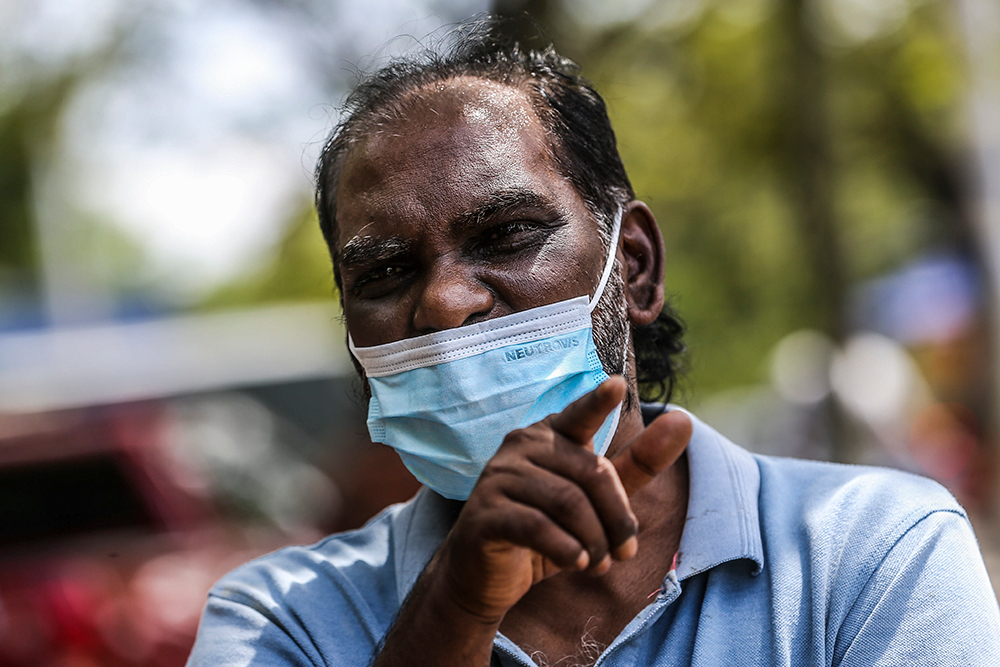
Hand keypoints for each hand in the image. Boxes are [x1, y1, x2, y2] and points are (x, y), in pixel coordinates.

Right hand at [430, 376, 691, 623]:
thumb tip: (684, 420)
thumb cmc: (547, 530)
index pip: (579, 415)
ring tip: (599, 563)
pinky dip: (566, 549)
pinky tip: (577, 563)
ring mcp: (499, 477)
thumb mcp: (597, 500)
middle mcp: (522, 446)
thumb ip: (638, 463)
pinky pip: (536, 526)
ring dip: (595, 541)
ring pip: (567, 503)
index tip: (618, 385)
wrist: (485, 574)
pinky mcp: (485, 512)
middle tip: (625, 553)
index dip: (597, 402)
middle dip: (617, 518)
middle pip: (590, 473)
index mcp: (550, 435)